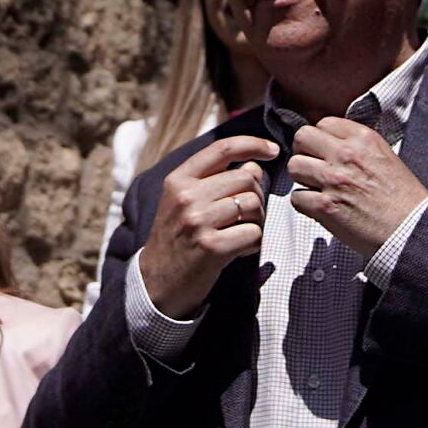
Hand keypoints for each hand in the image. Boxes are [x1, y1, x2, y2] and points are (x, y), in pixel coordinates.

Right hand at [139, 136, 278, 319]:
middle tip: (245, 215)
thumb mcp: (182, 202)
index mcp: (178, 180)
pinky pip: (254, 234)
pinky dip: (253, 243)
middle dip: (255, 195)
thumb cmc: (176, 239)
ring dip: (256, 220)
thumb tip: (254, 165)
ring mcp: (198, 222)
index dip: (253, 144)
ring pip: (253, 204)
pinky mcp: (212, 247)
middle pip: (246, 178)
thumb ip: (214, 179)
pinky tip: (239, 250)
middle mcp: (186, 197)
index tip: (272, 150)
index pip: (223, 148)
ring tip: (240, 232)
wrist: (155, 282)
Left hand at [287, 118, 427, 258]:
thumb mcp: (385, 156)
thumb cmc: (402, 198)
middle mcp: (346, 155)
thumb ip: (358, 146)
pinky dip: (304, 204)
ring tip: (318, 188)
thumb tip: (332, 144)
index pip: (324, 123)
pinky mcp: (325, 206)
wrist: (412, 228)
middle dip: (304, 151)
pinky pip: (296, 197)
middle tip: (313, 166)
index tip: (324, 150)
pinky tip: (320, 207)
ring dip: (302, 178)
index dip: (320, 137)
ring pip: (294, 166)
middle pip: (302, 137)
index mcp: (364, 139)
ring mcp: (333, 180)